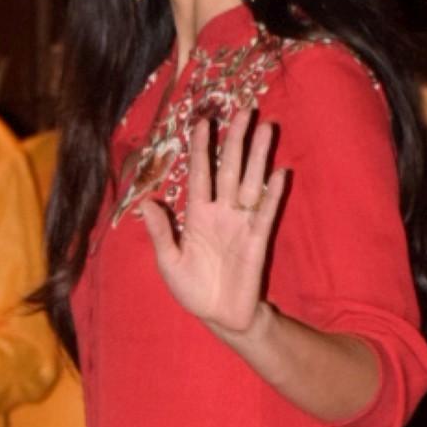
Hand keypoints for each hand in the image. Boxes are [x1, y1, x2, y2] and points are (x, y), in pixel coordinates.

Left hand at [142, 114, 285, 341]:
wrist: (219, 316)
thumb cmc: (193, 289)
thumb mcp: (169, 263)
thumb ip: (161, 233)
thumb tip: (146, 204)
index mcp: (197, 215)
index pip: (200, 174)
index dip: (201, 149)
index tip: (203, 122)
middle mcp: (221, 212)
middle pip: (228, 169)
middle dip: (235, 140)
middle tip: (244, 110)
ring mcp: (241, 223)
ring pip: (249, 182)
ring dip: (257, 157)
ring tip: (266, 128)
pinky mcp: (257, 239)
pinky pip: (266, 212)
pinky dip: (272, 193)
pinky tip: (279, 173)